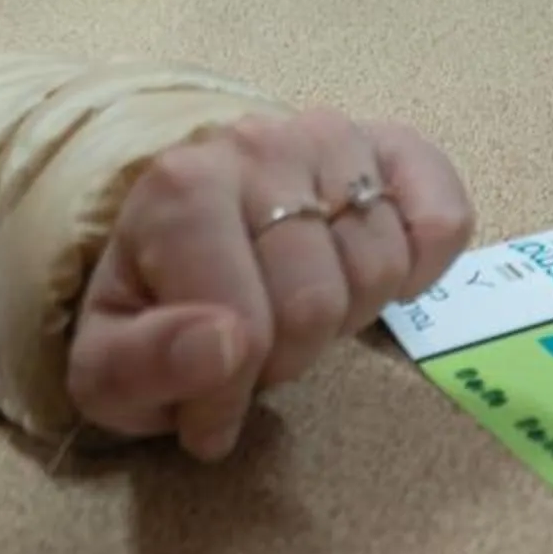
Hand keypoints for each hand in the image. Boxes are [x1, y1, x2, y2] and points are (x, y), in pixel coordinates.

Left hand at [68, 110, 473, 460]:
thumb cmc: (152, 308)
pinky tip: (374, 278)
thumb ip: (144, 365)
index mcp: (183, 190)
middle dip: (291, 356)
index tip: (206, 415)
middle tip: (257, 355)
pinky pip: (444, 221)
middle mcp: (263, 143)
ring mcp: (337, 138)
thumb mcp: (108, 365)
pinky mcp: (397, 147)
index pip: (247, 326)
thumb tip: (227, 345)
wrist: (185, 234)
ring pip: (383, 268)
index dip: (231, 393)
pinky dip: (423, 268)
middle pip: (321, 302)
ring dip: (348, 318)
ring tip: (299, 313)